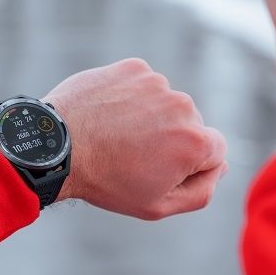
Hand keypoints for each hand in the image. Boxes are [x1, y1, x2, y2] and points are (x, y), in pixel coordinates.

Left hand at [44, 58, 227, 220]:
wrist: (56, 146)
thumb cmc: (106, 181)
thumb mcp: (157, 206)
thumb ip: (200, 192)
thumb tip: (219, 167)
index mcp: (195, 143)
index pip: (215, 151)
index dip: (188, 166)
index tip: (157, 170)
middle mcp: (183, 106)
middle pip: (190, 125)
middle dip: (170, 139)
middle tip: (131, 155)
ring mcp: (157, 83)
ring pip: (165, 104)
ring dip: (149, 117)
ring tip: (115, 135)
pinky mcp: (133, 68)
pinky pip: (142, 86)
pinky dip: (129, 98)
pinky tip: (107, 115)